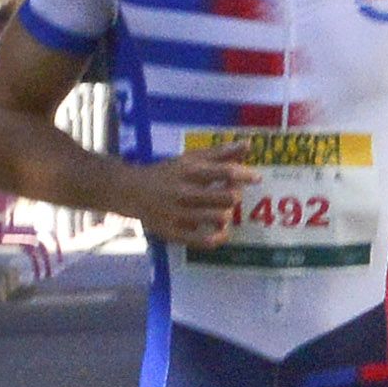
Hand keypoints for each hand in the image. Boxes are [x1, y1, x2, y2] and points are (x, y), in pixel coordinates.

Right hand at [135, 151, 250, 249]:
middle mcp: (184, 192)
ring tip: (222, 213)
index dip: (244, 175)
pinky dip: (217, 238)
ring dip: (226, 216)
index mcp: (189, 171)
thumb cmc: (166, 173)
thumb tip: (248, 144)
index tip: (256, 178)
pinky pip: (202, 241)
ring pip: (217, 218)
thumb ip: (219, 153)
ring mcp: (178, 214)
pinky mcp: (173, 233)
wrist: (130, 192)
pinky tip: (221, 233)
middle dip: (234, 196)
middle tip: (231, 196)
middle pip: (225, 197)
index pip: (224, 172)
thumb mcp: (189, 159)